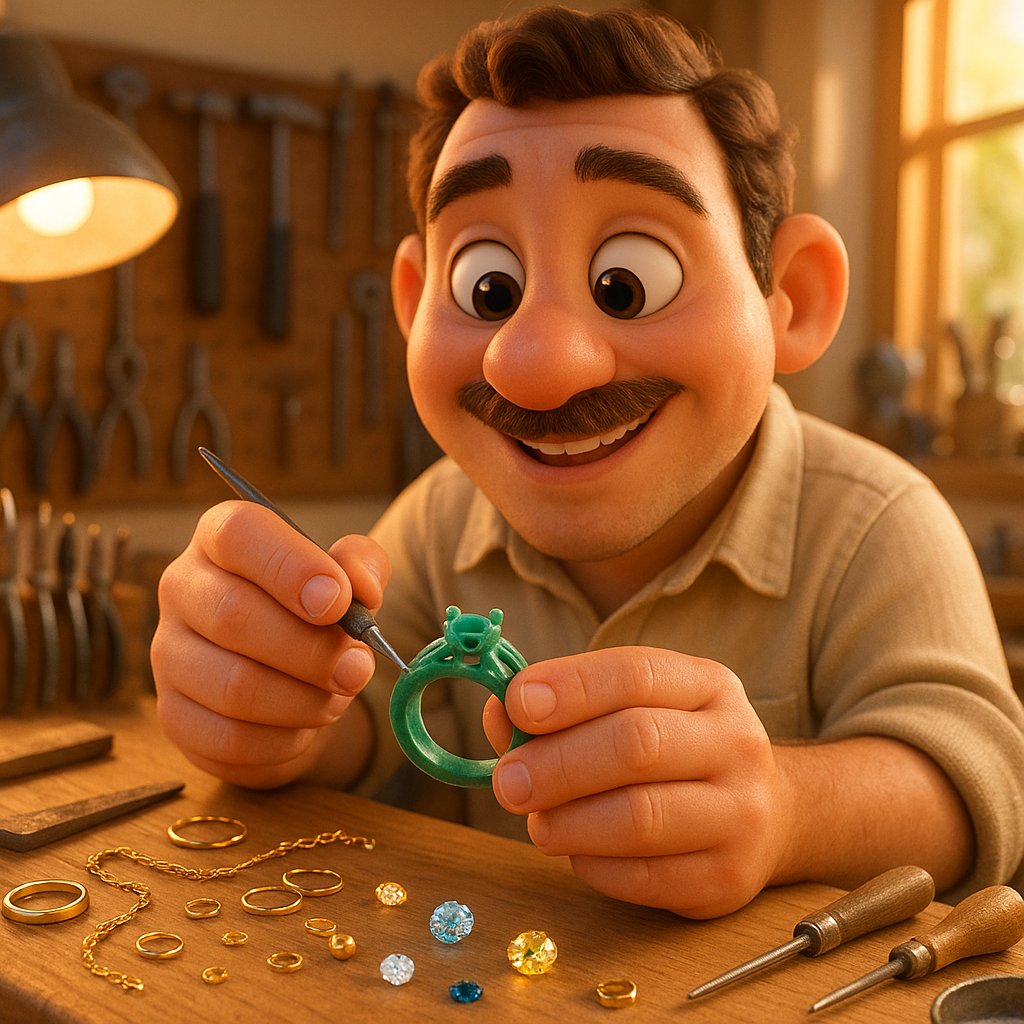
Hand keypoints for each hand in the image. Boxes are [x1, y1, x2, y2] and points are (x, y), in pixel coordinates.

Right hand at [151, 501, 389, 787]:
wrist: (293, 676)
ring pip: (234, 686)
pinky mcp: (174, 715)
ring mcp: (169, 654)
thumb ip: (361, 565)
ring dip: (304, 700)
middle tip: (358, 667)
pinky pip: (230, 738)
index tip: (338, 602)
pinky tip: (306, 724)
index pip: (238, 534)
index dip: (291, 566)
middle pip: (232, 616)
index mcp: (221, 538)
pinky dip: (284, 739)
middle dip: (310, 650)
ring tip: (338, 695)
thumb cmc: (317, 613)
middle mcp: (183, 588)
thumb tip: (358, 587)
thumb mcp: (348, 577)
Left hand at [484, 647, 790, 917]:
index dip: (571, 687)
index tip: (517, 704)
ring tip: (538, 823)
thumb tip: (498, 712)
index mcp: (707, 685)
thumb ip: (565, 707)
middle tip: (506, 782)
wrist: (769, 813)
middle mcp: (736, 742)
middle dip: (558, 763)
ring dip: (569, 822)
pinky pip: (645, 876)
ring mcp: (742, 813)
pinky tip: (578, 852)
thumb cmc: (675, 751)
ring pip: (639, 817)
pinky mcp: (729, 878)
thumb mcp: (633, 708)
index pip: (635, 673)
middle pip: (637, 743)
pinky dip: (594, 865)